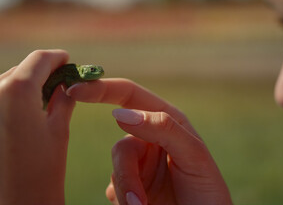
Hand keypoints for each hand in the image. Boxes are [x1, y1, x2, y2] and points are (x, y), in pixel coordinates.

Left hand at [0, 50, 74, 204]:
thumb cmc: (44, 177)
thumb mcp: (59, 131)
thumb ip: (62, 98)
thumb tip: (65, 82)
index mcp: (16, 93)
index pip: (38, 61)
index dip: (55, 58)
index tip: (63, 60)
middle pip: (15, 73)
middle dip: (36, 77)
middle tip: (51, 84)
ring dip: (8, 86)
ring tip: (24, 99)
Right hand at [67, 79, 231, 204]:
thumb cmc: (208, 191)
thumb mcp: (194, 155)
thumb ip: (163, 128)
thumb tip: (120, 113)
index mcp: (165, 121)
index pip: (128, 95)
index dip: (100, 88)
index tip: (74, 89)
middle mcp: (149, 138)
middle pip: (120, 146)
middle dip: (127, 175)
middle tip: (139, 203)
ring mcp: (139, 164)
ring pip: (116, 170)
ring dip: (127, 192)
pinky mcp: (130, 186)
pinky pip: (113, 188)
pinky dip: (123, 199)